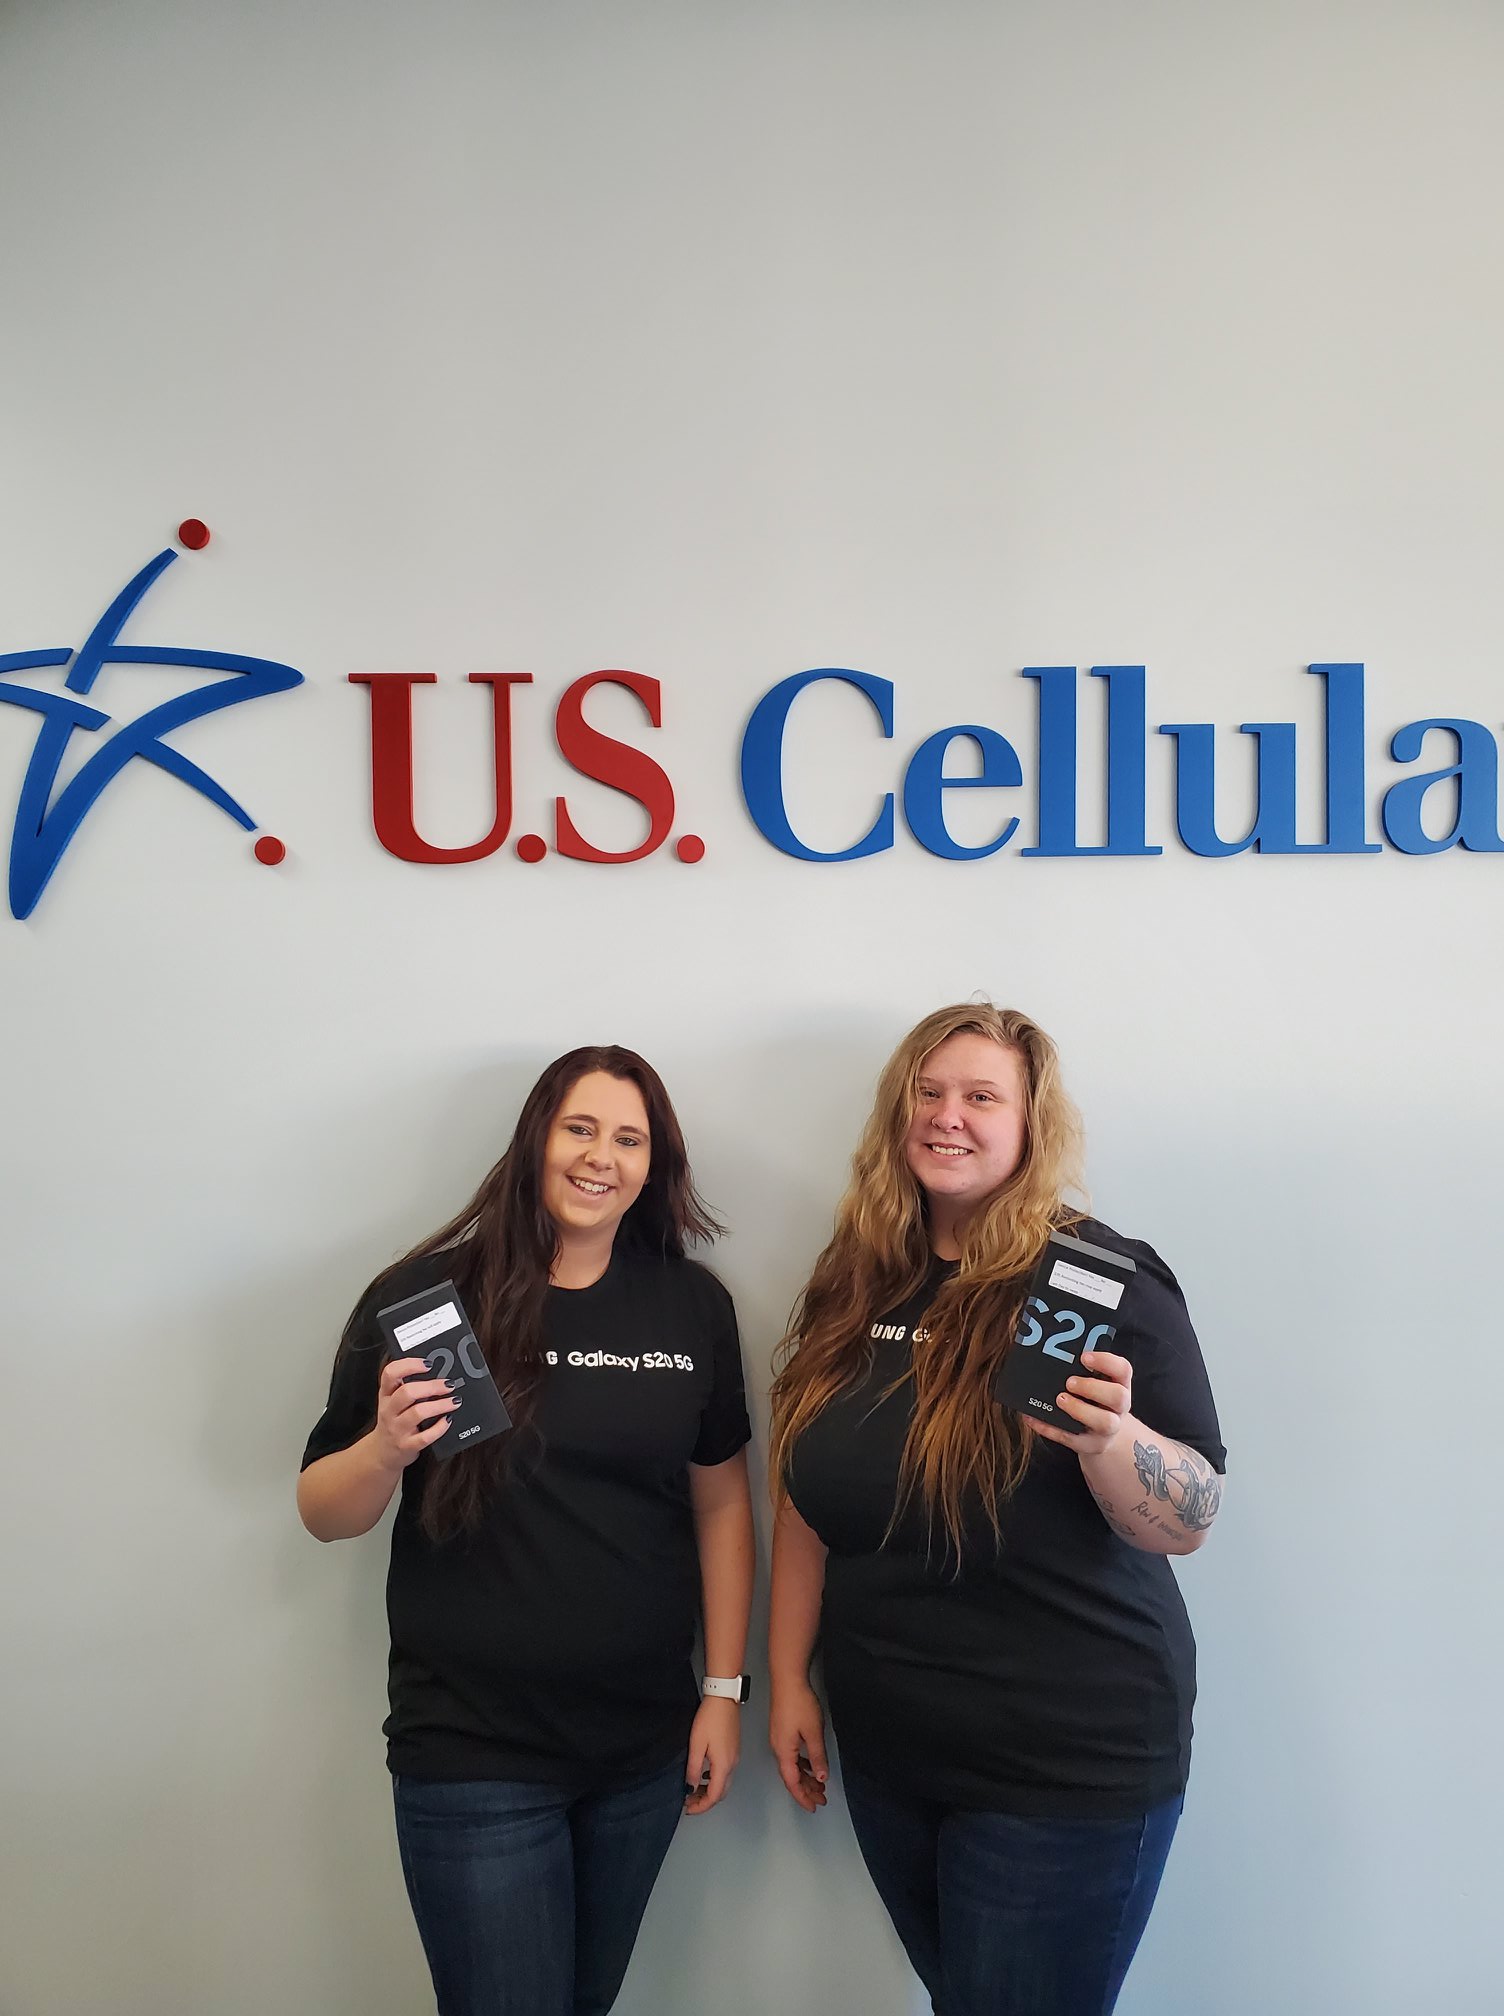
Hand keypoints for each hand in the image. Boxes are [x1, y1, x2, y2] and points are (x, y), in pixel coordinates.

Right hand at [371, 1353, 458, 1470]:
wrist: (381, 1452)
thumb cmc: (393, 1421)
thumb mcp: (392, 1401)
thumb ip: (406, 1385)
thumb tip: (435, 1370)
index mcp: (386, 1395)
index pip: (390, 1373)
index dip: (409, 1365)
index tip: (428, 1363)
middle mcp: (389, 1410)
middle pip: (407, 1392)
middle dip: (431, 1386)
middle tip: (448, 1384)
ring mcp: (397, 1429)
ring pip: (418, 1413)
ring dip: (440, 1405)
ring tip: (454, 1401)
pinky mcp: (407, 1446)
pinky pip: (425, 1437)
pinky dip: (440, 1428)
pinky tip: (447, 1420)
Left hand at [684, 1697, 739, 1815]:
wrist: (724, 1698)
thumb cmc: (710, 1719)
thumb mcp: (696, 1744)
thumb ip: (694, 1769)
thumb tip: (691, 1787)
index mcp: (724, 1765)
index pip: (714, 1796)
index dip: (701, 1806)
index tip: (688, 1809)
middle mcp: (733, 1764)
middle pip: (721, 1793)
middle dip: (705, 1801)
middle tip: (689, 1801)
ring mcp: (735, 1757)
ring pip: (724, 1783)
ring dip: (710, 1790)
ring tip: (693, 1789)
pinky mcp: (734, 1749)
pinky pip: (726, 1772)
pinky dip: (714, 1780)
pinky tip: (704, 1774)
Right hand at [769, 1680, 827, 1812]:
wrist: (787, 1680)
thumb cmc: (799, 1704)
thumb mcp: (813, 1732)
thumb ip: (817, 1756)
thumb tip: (821, 1778)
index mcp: (783, 1752)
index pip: (793, 1782)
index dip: (803, 1797)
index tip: (815, 1807)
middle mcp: (778, 1749)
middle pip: (791, 1776)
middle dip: (806, 1790)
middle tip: (822, 1799)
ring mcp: (779, 1740)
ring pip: (792, 1766)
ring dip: (805, 1777)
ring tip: (820, 1785)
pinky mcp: (782, 1732)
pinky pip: (791, 1756)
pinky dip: (802, 1764)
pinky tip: (811, 1764)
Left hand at [1023, 1349, 1132, 1455]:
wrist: (1102, 1433)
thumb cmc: (1094, 1400)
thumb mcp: (1096, 1383)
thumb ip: (1083, 1371)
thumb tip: (1052, 1356)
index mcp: (1120, 1385)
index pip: (1123, 1370)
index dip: (1106, 1361)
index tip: (1084, 1356)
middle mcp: (1119, 1408)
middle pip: (1118, 1397)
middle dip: (1092, 1388)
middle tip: (1069, 1382)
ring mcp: (1108, 1429)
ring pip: (1105, 1422)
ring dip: (1080, 1410)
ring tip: (1060, 1400)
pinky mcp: (1091, 1445)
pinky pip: (1072, 1439)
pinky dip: (1050, 1428)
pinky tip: (1033, 1417)